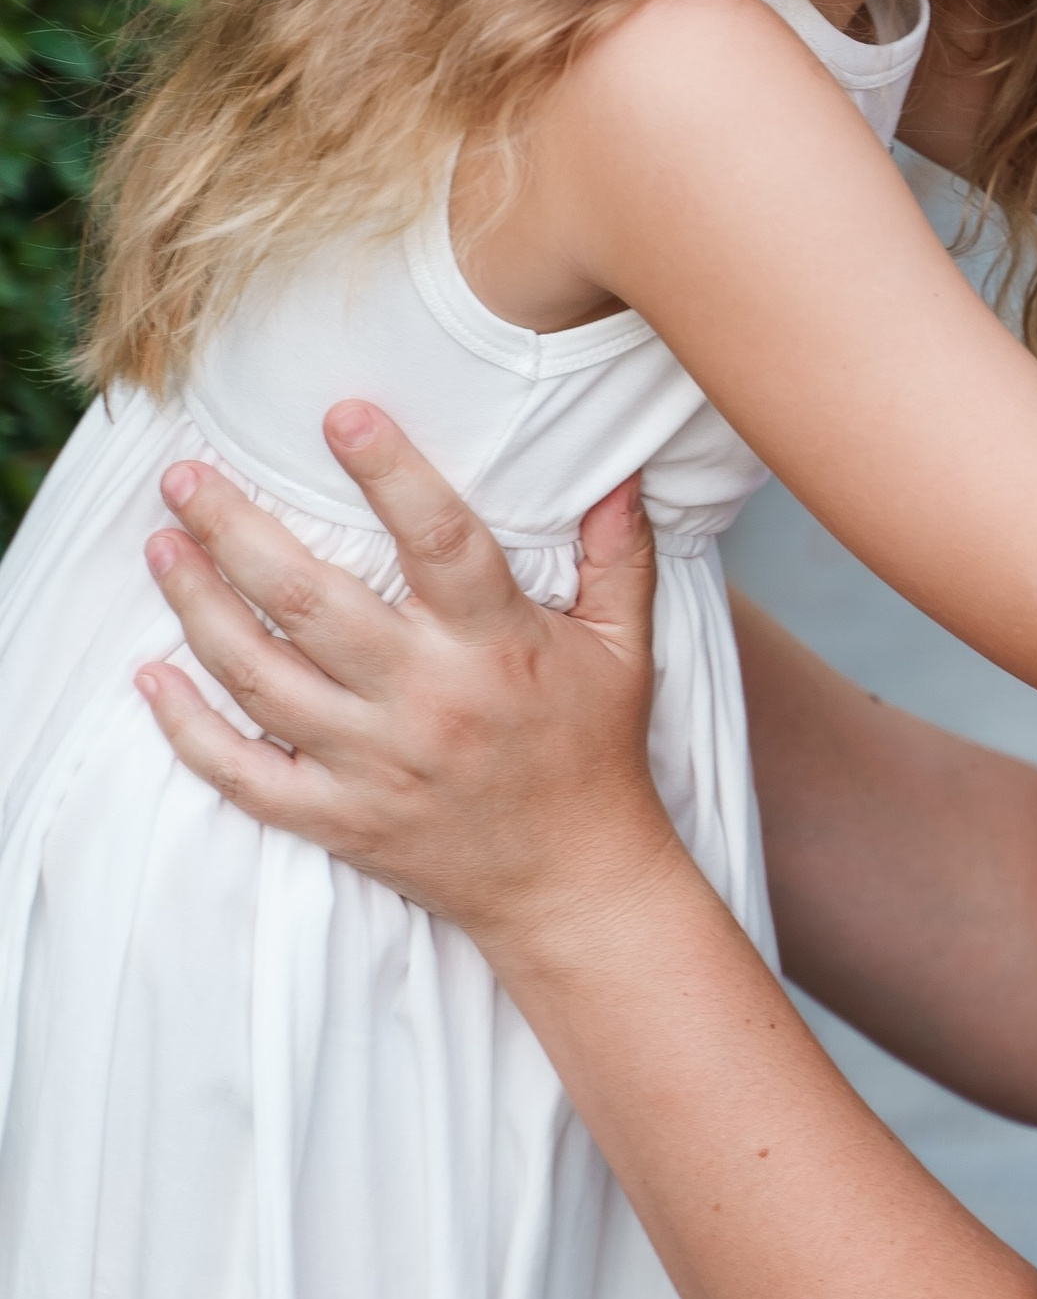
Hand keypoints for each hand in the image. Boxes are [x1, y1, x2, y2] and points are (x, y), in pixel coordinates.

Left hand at [136, 404, 681, 951]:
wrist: (572, 884)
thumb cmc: (594, 753)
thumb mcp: (623, 651)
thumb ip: (618, 558)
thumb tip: (620, 472)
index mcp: (496, 646)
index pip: (440, 541)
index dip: (392, 474)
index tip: (340, 414)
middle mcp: (425, 700)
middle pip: (309, 601)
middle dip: (236, 530)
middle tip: (186, 476)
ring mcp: (372, 764)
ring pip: (260, 676)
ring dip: (198, 606)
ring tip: (160, 545)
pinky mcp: (337, 818)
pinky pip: (242, 774)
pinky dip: (188, 728)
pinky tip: (150, 675)